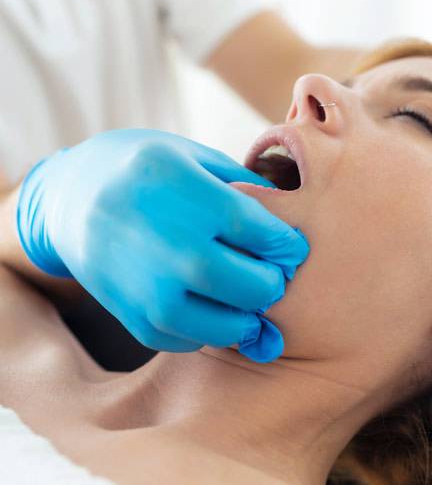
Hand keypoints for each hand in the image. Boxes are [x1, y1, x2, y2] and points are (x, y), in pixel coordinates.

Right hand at [16, 129, 308, 362]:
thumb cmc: (148, 172)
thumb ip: (247, 189)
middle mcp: (169, 247)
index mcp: (190, 195)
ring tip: (245, 296)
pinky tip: (208, 304)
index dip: (287, 244)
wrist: (74, 199)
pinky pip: (191, 340)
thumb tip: (292, 229)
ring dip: (247, 316)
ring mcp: (148, 289)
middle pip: (253, 285)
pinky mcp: (135, 318)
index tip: (291, 247)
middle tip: (271, 274)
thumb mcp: (195, 158)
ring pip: (226, 326)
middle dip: (273, 282)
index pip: (264, 235)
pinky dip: (210, 329)